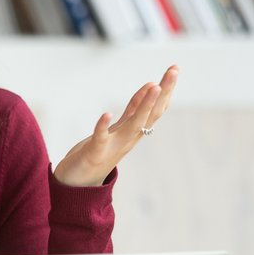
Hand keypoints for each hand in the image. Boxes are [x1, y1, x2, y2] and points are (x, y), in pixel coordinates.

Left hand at [53, 65, 177, 186]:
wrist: (78, 185)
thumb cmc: (99, 153)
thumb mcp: (119, 128)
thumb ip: (133, 110)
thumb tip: (151, 86)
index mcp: (134, 132)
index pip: (155, 109)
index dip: (166, 90)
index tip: (175, 69)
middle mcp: (128, 138)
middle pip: (150, 114)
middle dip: (163, 92)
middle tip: (174, 71)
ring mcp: (113, 146)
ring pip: (133, 125)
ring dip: (144, 106)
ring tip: (154, 86)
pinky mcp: (94, 153)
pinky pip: (100, 138)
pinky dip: (103, 126)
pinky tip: (106, 114)